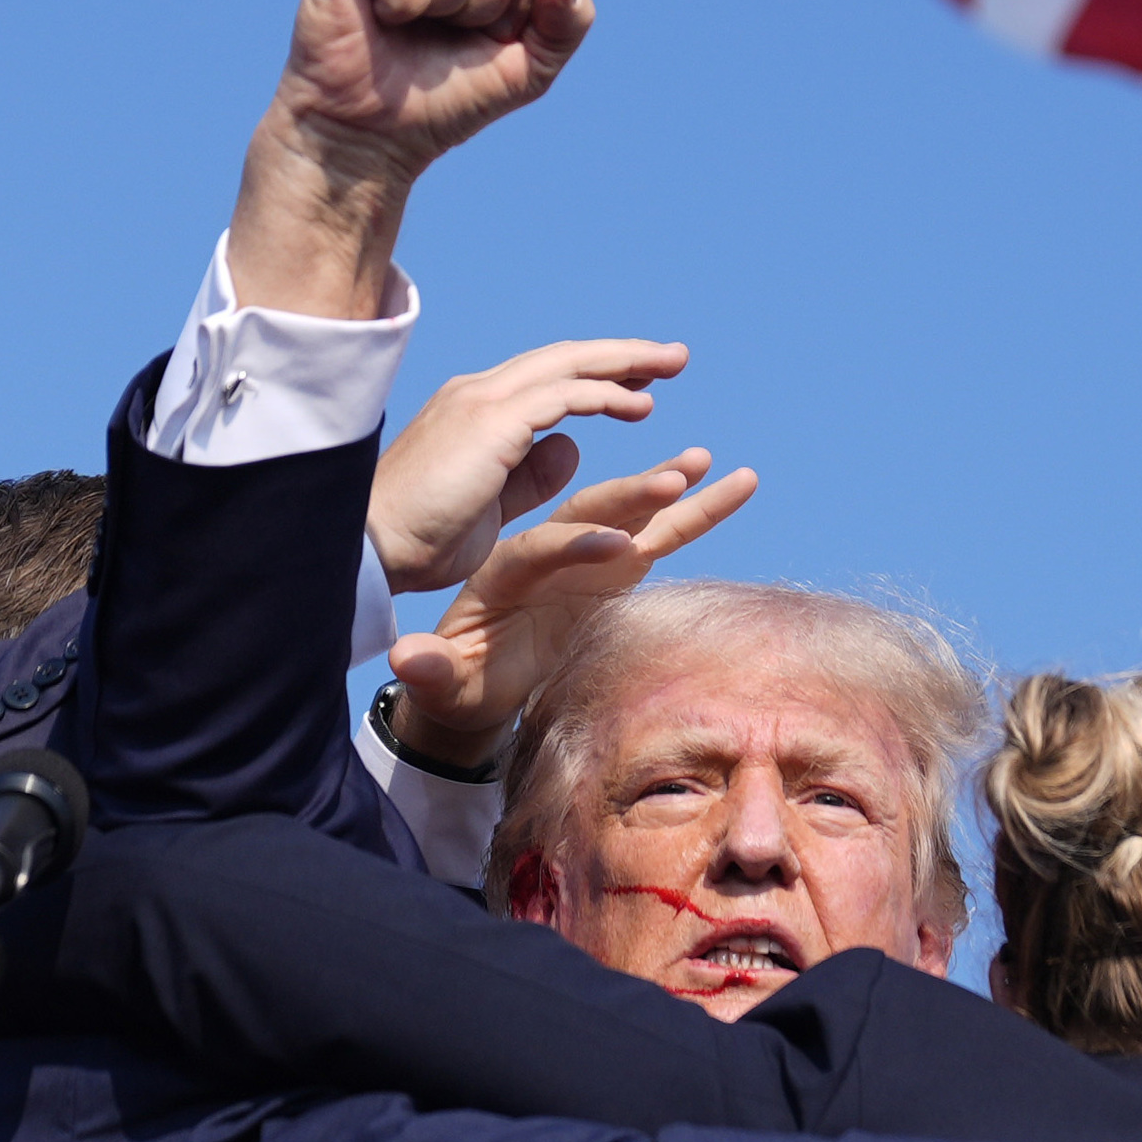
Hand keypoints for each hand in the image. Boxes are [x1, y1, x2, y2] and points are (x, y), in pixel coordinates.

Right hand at [232, 0, 593, 319]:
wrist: (373, 138)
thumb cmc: (447, 95)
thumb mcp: (530, 66)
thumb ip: (568, 22)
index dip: (525, 0)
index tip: (484, 29)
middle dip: (485, 3)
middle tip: (443, 28)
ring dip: (442, 3)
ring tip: (410, 20)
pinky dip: (400, 1)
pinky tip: (380, 13)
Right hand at [370, 339, 689, 593]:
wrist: (371, 551)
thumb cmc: (418, 541)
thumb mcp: (488, 504)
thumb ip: (527, 474)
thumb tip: (569, 447)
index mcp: (472, 410)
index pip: (544, 377)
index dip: (593, 374)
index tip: (638, 379)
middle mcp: (477, 394)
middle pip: (562, 358)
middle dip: (619, 354)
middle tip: (671, 357)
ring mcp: (483, 403)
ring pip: (569, 364)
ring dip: (624, 362)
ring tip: (672, 366)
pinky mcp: (493, 424)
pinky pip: (565, 396)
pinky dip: (606, 395)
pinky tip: (641, 405)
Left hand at [385, 451, 758, 766]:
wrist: (473, 674)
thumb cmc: (460, 680)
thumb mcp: (442, 681)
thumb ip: (431, 671)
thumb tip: (407, 663)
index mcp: (502, 571)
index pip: (538, 550)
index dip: (574, 548)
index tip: (614, 549)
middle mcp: (546, 554)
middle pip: (589, 515)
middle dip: (631, 498)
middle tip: (674, 478)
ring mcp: (583, 559)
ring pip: (629, 514)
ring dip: (667, 487)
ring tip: (708, 461)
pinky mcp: (615, 571)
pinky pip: (660, 535)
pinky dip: (696, 510)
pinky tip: (734, 484)